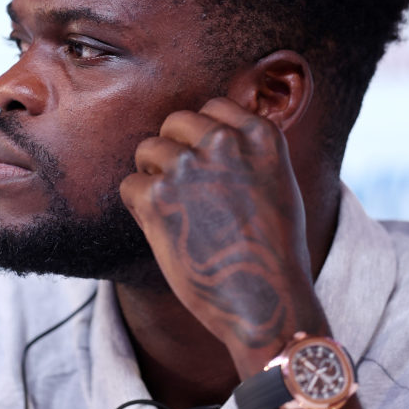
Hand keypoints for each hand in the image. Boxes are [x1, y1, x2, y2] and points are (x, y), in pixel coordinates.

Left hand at [119, 97, 326, 366]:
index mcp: (260, 135)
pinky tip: (164, 231)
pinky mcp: (157, 197)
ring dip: (153, 176)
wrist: (265, 301)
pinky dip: (139, 208)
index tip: (207, 166)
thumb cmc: (275, 252)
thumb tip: (214, 133)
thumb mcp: (279, 184)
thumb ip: (248, 153)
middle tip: (184, 190)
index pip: (213, 107)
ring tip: (175, 212)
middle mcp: (223, 142)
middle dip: (173, 150)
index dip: (202, 138)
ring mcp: (188, 167)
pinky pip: (129, 186)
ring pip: (147, 149)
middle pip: (175, 122)